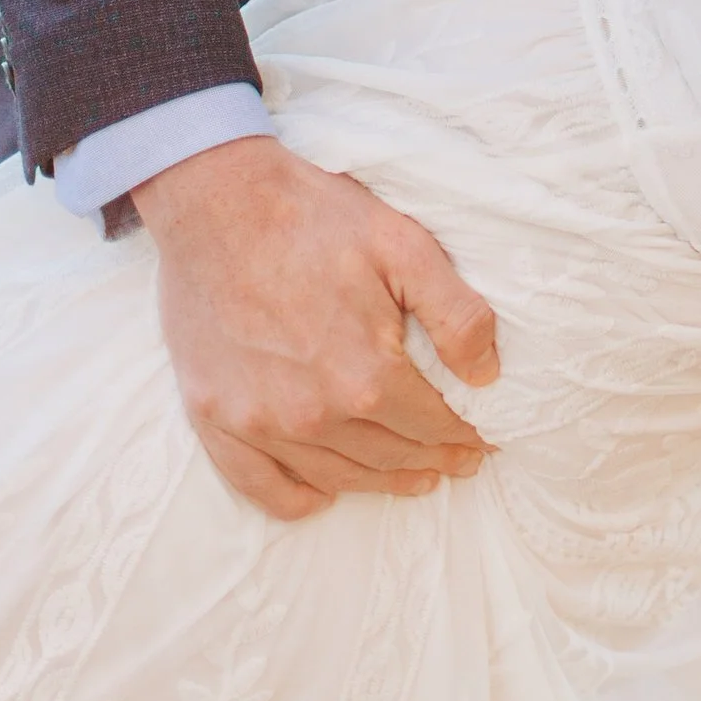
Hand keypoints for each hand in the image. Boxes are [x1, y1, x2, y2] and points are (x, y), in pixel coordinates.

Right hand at [134, 135, 498, 521]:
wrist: (218, 201)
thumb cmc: (315, 219)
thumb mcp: (406, 247)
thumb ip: (456, 313)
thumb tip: (486, 373)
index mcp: (365, 374)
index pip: (430, 426)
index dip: (462, 438)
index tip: (481, 444)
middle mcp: (312, 412)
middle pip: (388, 457)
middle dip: (431, 462)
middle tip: (457, 464)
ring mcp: (257, 421)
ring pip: (333, 476)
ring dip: (379, 484)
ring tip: (412, 481)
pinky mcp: (213, 416)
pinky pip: (257, 485)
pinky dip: (294, 499)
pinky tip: (321, 494)